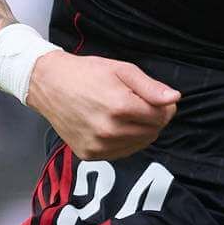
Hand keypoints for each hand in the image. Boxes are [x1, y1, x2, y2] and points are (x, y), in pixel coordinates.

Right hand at [27, 51, 179, 159]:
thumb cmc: (86, 74)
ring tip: (125, 114)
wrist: (49, 84)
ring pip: (139, 144)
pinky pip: (121, 153)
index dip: (164, 107)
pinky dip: (124, 141)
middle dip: (153, 119)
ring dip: (140, 131)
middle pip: (152, 132)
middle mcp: (109, 131)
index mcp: (120, 107)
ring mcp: (98, 146)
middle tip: (139, 104)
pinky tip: (114, 126)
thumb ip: (150, 87)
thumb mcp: (122, 69)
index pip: (161, 116)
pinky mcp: (89, 155)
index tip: (156, 99)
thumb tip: (174, 99)